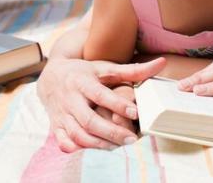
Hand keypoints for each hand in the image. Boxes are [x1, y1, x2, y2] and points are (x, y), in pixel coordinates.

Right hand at [37, 56, 164, 150]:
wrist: (51, 76)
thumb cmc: (85, 71)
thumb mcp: (105, 67)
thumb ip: (133, 70)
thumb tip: (162, 63)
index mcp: (83, 81)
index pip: (100, 95)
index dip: (117, 105)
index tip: (136, 113)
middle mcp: (71, 98)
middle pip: (88, 120)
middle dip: (110, 132)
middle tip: (131, 139)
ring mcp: (62, 113)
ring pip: (78, 134)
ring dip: (98, 143)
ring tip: (118, 146)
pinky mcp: (56, 125)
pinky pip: (63, 141)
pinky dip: (76, 148)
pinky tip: (93, 149)